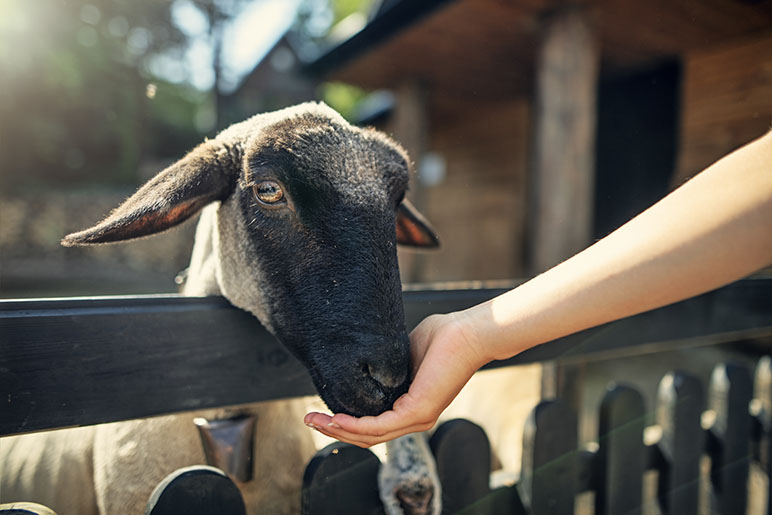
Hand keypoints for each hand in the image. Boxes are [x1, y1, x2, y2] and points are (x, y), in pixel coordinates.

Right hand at [304, 311, 487, 446]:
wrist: (466, 332)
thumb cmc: (442, 337)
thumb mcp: (402, 354)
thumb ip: (385, 365)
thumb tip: (363, 360)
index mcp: (410, 407)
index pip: (373, 425)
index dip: (345, 423)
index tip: (321, 413)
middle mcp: (414, 419)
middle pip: (367, 436)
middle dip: (333, 431)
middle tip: (308, 421)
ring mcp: (418, 418)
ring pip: (370, 435)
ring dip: (338, 430)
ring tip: (314, 421)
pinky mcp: (419, 411)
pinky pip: (380, 426)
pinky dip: (355, 425)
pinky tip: (337, 418)